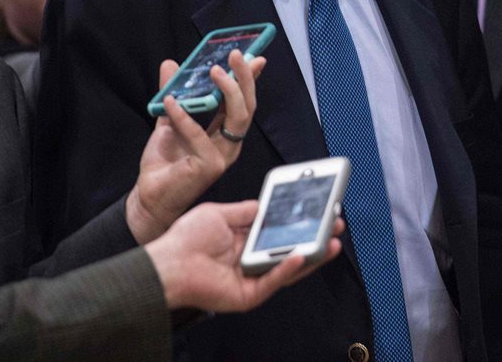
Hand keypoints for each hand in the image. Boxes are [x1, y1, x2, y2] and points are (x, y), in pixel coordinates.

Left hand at [126, 50, 263, 243]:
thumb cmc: (164, 162)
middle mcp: (229, 144)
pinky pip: (200, 135)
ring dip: (228, 92)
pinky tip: (170, 102)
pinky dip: (184, 117)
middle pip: (247, 107)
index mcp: (225, 133)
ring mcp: (223, 156)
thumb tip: (170, 64)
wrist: (149, 196)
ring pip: (237, 119)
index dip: (250, 80)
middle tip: (235, 55)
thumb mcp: (169, 119)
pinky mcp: (209, 166)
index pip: (243, 102)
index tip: (255, 57)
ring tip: (215, 70)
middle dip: (245, 79)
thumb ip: (173, 92)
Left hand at [147, 200, 342, 312]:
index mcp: (244, 241)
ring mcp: (251, 279)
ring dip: (311, 254)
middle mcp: (251, 260)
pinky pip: (274, 282)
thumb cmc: (186, 238)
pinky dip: (288, 268)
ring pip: (288, 268)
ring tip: (331, 240)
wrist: (167, 263)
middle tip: (334, 224)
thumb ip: (246, 210)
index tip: (318, 209)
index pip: (279, 231)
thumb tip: (266, 204)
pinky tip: (301, 254)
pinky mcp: (248, 296)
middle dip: (314, 237)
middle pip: (290, 249)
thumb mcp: (220, 213)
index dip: (299, 221)